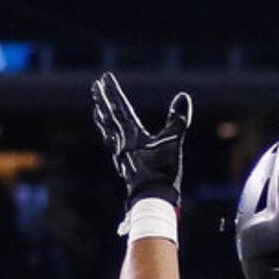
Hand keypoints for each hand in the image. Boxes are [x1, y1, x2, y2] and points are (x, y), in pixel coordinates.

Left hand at [90, 73, 191, 206]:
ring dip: (102, 117)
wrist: (152, 200)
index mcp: (132, 135)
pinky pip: (112, 145)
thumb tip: (183, 96)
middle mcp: (122, 143)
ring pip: (108, 131)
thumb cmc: (163, 173)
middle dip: (103, 101)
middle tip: (95, 86)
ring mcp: (121, 155)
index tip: (105, 77)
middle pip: (109, 117)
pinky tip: (110, 137)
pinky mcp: (124, 165)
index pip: (120, 108)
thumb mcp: (172, 144)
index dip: (113, 92)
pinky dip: (108, 135)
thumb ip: (177, 120)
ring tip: (97, 108)